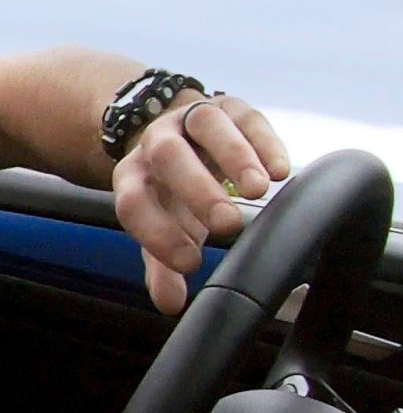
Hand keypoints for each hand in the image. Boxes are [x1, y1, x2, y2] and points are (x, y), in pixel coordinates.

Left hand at [113, 92, 291, 314]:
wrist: (181, 133)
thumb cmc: (173, 190)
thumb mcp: (168, 224)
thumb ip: (163, 263)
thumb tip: (170, 304)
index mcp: (134, 175)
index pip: (133, 200)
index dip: (156, 232)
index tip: (190, 264)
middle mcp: (157, 142)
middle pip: (167, 155)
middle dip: (196, 189)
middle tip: (227, 225)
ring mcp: (193, 119)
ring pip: (207, 125)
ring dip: (234, 156)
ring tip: (259, 191)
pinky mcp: (231, 107)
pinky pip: (245, 117)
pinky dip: (264, 142)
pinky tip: (280, 171)